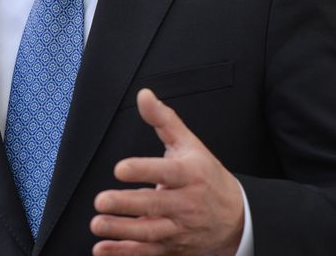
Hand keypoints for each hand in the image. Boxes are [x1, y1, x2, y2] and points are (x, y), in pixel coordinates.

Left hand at [91, 89, 244, 255]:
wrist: (237, 218)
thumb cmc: (207, 177)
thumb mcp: (190, 145)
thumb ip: (164, 120)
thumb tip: (143, 95)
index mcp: (190, 174)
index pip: (167, 172)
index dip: (144, 170)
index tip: (120, 168)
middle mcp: (186, 203)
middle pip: (155, 205)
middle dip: (127, 204)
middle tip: (101, 200)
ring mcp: (179, 228)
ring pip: (150, 232)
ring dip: (122, 231)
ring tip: (97, 223)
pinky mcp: (172, 247)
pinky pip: (147, 253)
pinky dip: (124, 253)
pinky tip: (103, 249)